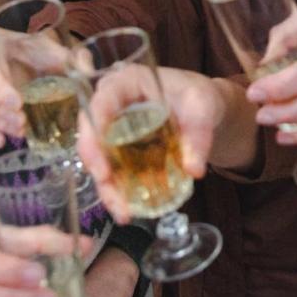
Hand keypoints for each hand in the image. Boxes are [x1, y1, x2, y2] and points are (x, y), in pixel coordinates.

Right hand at [78, 66, 229, 223]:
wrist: (205, 110)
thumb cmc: (200, 97)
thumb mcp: (203, 106)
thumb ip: (199, 133)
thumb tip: (193, 171)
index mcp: (126, 82)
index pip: (101, 102)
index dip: (95, 131)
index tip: (102, 161)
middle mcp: (112, 105)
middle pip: (92, 134)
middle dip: (96, 164)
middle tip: (109, 190)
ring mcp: (114, 130)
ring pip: (99, 158)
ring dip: (107, 187)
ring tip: (123, 213)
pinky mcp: (121, 151)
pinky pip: (113, 171)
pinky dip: (119, 191)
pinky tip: (128, 211)